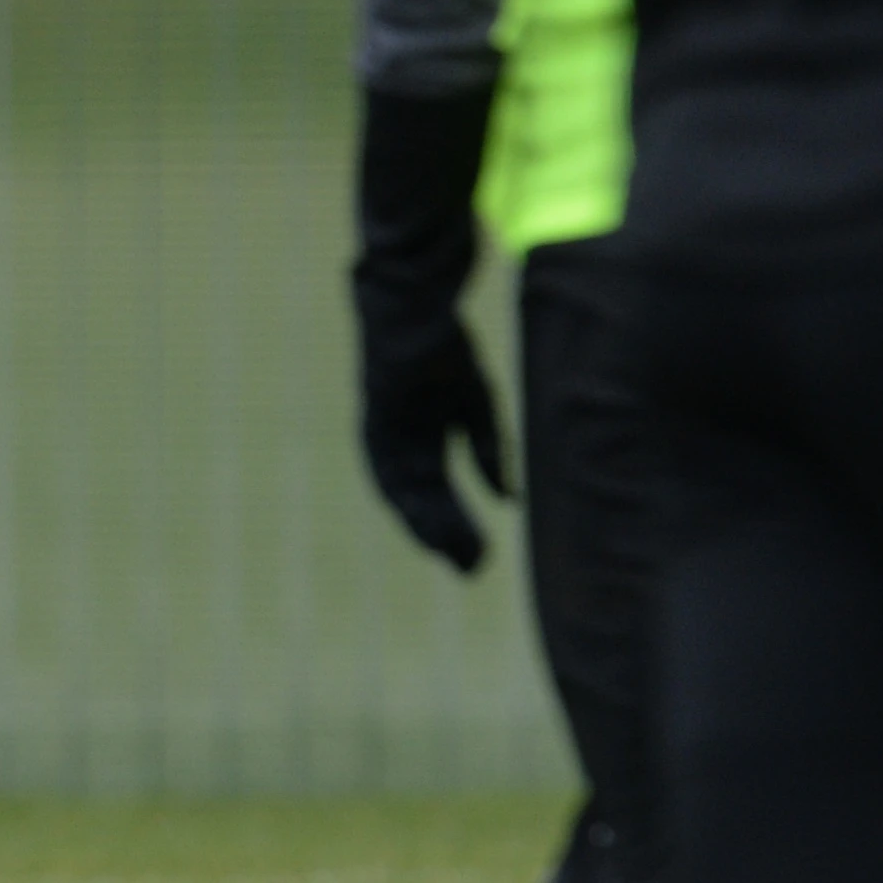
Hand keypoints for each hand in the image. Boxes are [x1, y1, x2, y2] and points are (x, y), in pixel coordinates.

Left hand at [359, 316, 512, 571]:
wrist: (415, 313)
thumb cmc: (445, 355)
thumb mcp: (476, 409)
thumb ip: (488, 453)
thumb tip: (509, 501)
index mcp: (423, 444)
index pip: (440, 497)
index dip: (458, 529)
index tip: (478, 561)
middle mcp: (401, 448)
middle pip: (424, 504)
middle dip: (447, 537)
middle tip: (471, 569)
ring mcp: (385, 438)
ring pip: (406, 494)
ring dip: (428, 524)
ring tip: (453, 552)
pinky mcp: (374, 425)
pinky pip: (386, 469)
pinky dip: (404, 494)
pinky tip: (419, 517)